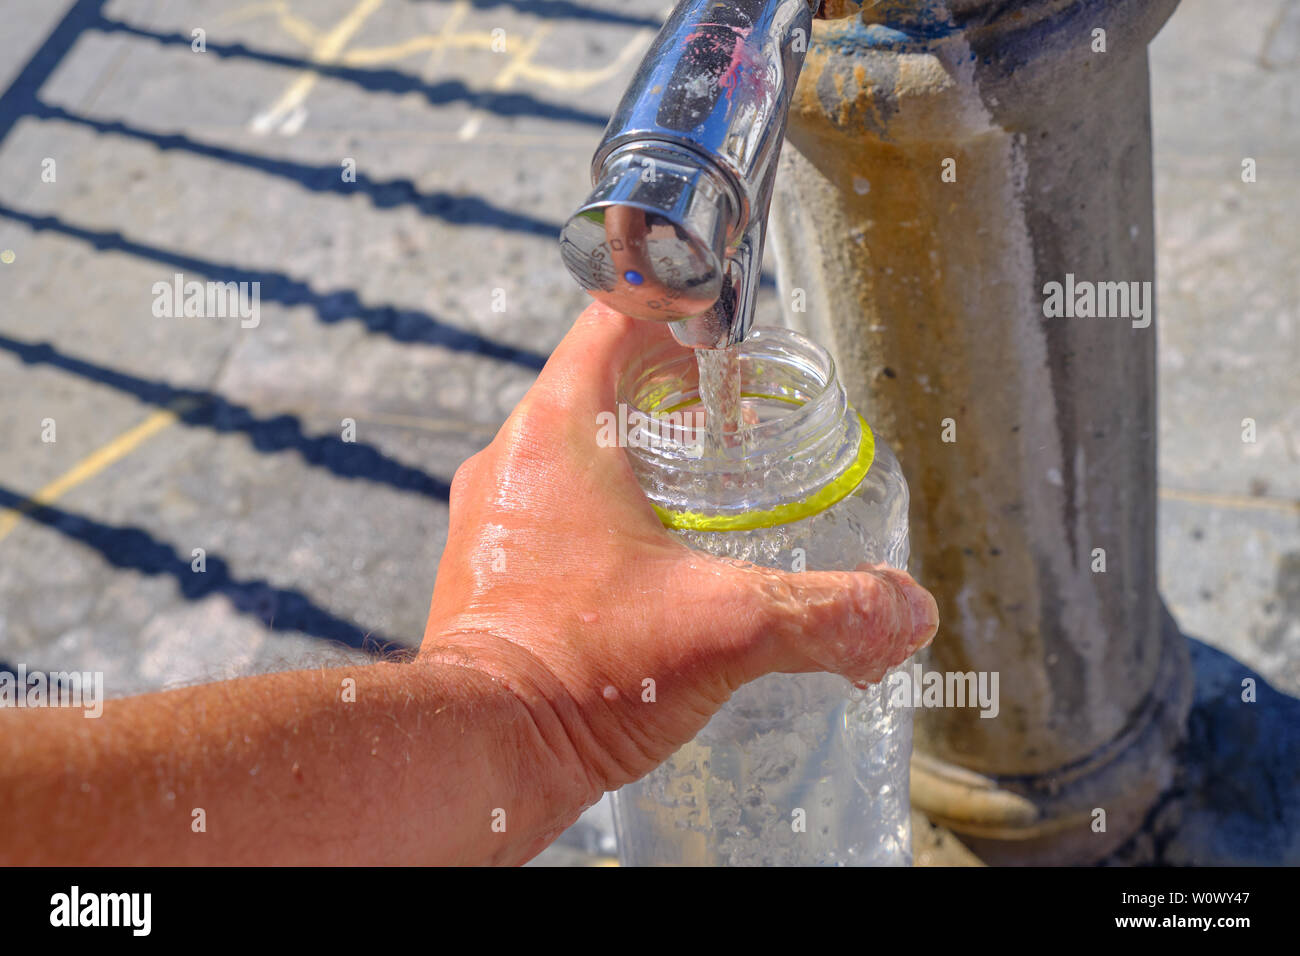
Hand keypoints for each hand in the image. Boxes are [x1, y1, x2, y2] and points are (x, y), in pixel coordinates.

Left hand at [419, 303, 938, 804]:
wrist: (482, 756)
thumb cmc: (580, 672)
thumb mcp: (725, 626)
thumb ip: (828, 611)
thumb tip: (904, 609)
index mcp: (559, 427)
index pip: (616, 313)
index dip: (680, 306)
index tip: (728, 337)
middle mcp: (511, 457)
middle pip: (600, 382)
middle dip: (670, 392)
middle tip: (733, 423)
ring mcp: (490, 513)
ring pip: (571, 448)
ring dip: (635, 453)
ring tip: (701, 492)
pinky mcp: (487, 566)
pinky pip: (548, 506)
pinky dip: (601, 509)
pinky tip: (647, 560)